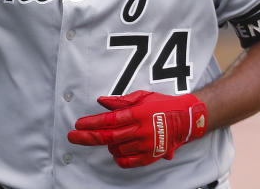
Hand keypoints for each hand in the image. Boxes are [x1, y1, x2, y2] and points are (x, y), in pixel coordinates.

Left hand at [67, 90, 207, 167]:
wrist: (186, 119)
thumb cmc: (163, 105)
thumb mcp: (141, 97)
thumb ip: (120, 101)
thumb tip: (101, 101)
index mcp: (137, 114)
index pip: (108, 120)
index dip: (91, 123)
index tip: (78, 124)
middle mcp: (140, 131)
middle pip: (108, 137)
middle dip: (87, 137)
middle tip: (73, 137)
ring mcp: (145, 145)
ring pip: (116, 149)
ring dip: (107, 144)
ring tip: (111, 137)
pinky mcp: (150, 156)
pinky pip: (127, 162)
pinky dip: (118, 157)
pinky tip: (118, 149)